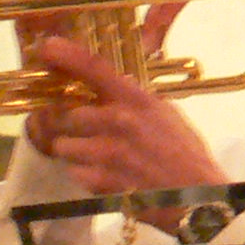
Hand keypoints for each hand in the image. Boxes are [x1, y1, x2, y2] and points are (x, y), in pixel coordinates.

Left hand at [24, 36, 223, 211]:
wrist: (197, 198)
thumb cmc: (185, 155)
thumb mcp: (165, 115)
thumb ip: (135, 100)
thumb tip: (111, 88)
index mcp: (137, 100)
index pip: (96, 68)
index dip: (67, 55)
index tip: (46, 47)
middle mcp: (118, 121)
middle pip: (68, 115)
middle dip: (72, 127)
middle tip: (87, 135)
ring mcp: (107, 152)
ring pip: (64, 146)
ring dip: (75, 153)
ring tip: (98, 159)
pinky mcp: (101, 181)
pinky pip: (74, 173)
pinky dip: (84, 176)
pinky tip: (105, 177)